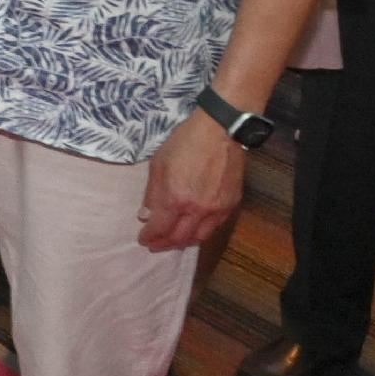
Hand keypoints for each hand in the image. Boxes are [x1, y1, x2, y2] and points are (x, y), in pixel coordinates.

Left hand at [137, 112, 244, 252]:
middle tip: (155, 245)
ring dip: (184, 242)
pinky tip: (194, 228)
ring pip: (200, 237)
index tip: (143, 239)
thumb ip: (152, 194)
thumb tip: (145, 216)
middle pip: (179, 238)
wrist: (220, 130)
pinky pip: (215, 226)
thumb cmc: (185, 143)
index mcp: (175, 198)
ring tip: (174, 240)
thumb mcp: (159, 164)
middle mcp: (197, 209)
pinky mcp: (231, 204)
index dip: (149, 237)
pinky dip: (202, 231)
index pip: (160, 229)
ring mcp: (217, 209)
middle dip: (164, 244)